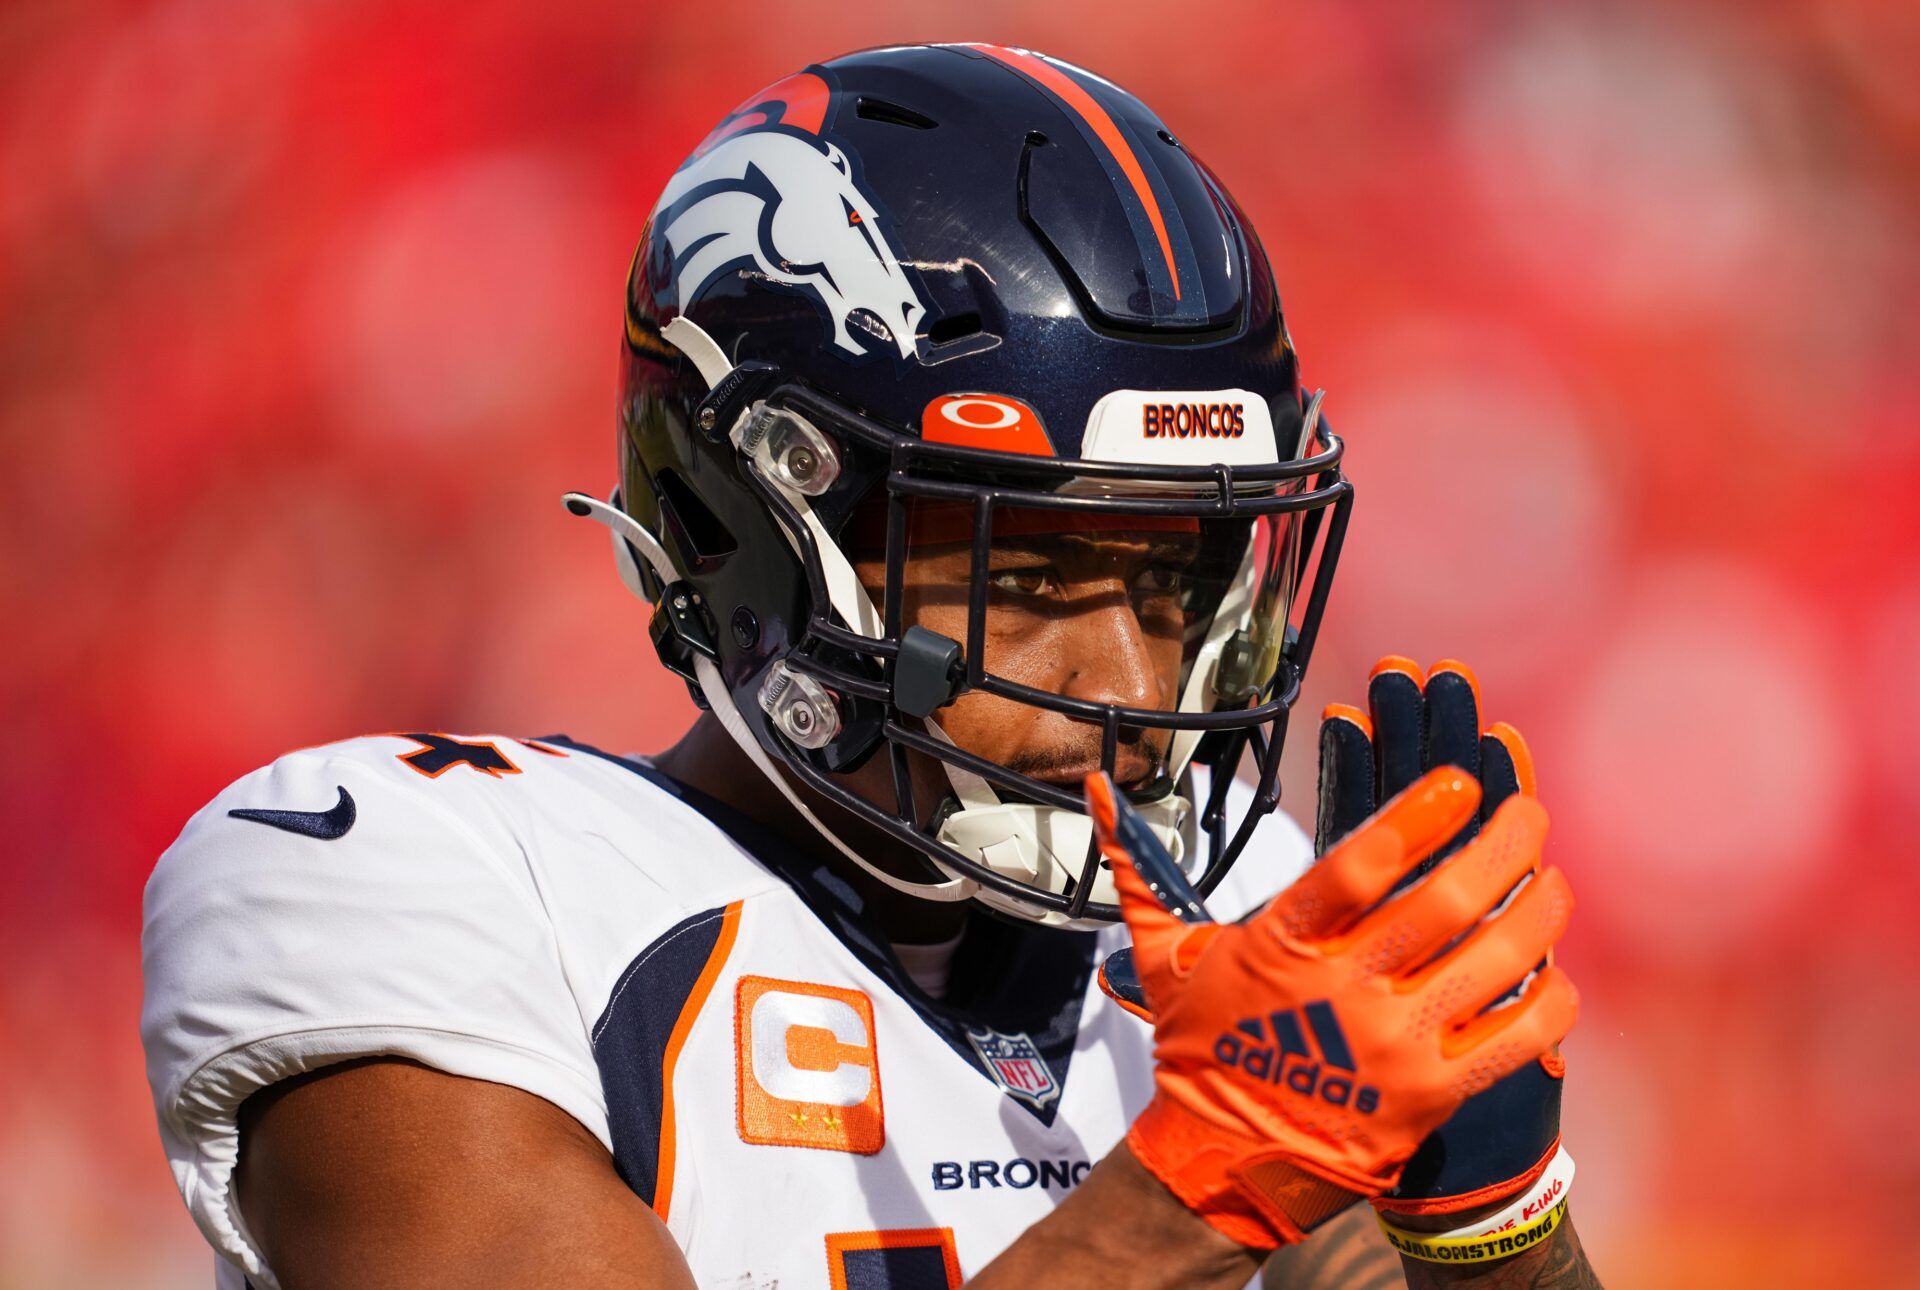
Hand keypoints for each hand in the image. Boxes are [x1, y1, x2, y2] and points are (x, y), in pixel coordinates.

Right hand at [1086, 767, 1576, 1249]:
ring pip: (1492, 962)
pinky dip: (1548, 1001)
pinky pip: (1514, 1040)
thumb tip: (1095, 789)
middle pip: (1444, 901)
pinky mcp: (1430, 1095)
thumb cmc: (1201, 1047)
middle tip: (1528, 811)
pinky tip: (1554, 971)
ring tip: (1551, 877)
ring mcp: (1392, 1046)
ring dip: (1537, 910)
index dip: (1416, 817)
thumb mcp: (1166, 954)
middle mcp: (1343, 990)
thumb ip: (1142, 867)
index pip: (1358, 865)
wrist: (1221, 1161)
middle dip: (1501, 845)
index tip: (1460, 782)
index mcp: (1283, 945)